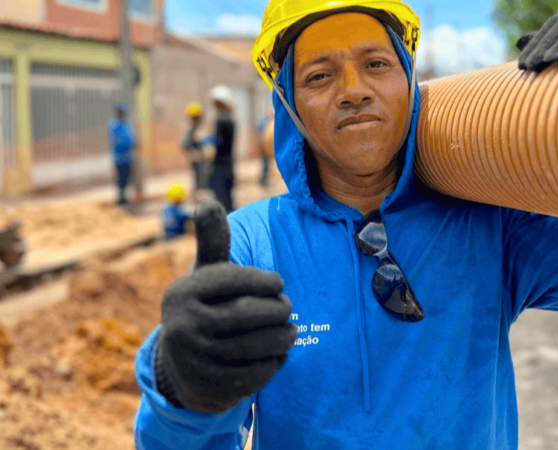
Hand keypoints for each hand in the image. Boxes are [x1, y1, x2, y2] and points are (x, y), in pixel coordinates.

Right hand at [155, 200, 296, 412]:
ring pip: (256, 346)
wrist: (181, 366)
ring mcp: (195, 361)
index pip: (234, 280)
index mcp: (182, 293)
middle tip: (288, 308)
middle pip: (249, 315)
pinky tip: (277, 355)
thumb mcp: (204, 274)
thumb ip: (212, 240)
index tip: (279, 283)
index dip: (265, 281)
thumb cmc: (206, 306)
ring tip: (290, 331)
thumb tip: (206, 201)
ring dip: (283, 338)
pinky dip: (273, 364)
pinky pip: (255, 375)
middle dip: (278, 310)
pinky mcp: (211, 388)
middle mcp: (182, 327)